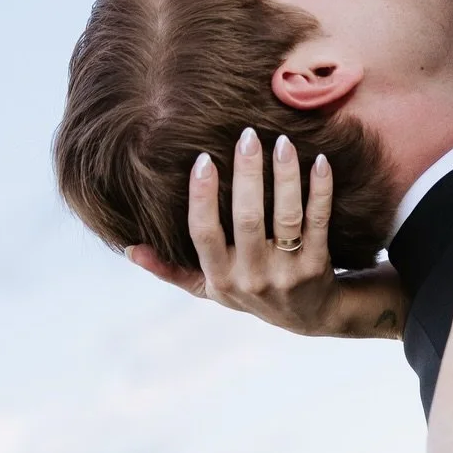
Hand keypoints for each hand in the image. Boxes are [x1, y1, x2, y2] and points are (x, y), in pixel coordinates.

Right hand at [127, 130, 405, 338]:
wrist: (310, 317)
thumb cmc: (250, 291)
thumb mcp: (209, 288)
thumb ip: (171, 270)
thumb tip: (131, 248)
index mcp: (219, 278)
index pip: (203, 233)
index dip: (201, 197)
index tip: (204, 159)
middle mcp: (252, 277)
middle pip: (247, 219)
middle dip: (247, 174)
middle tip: (248, 136)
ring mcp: (287, 272)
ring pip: (286, 217)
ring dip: (284, 176)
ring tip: (283, 142)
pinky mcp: (318, 265)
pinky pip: (319, 221)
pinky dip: (320, 191)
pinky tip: (321, 162)